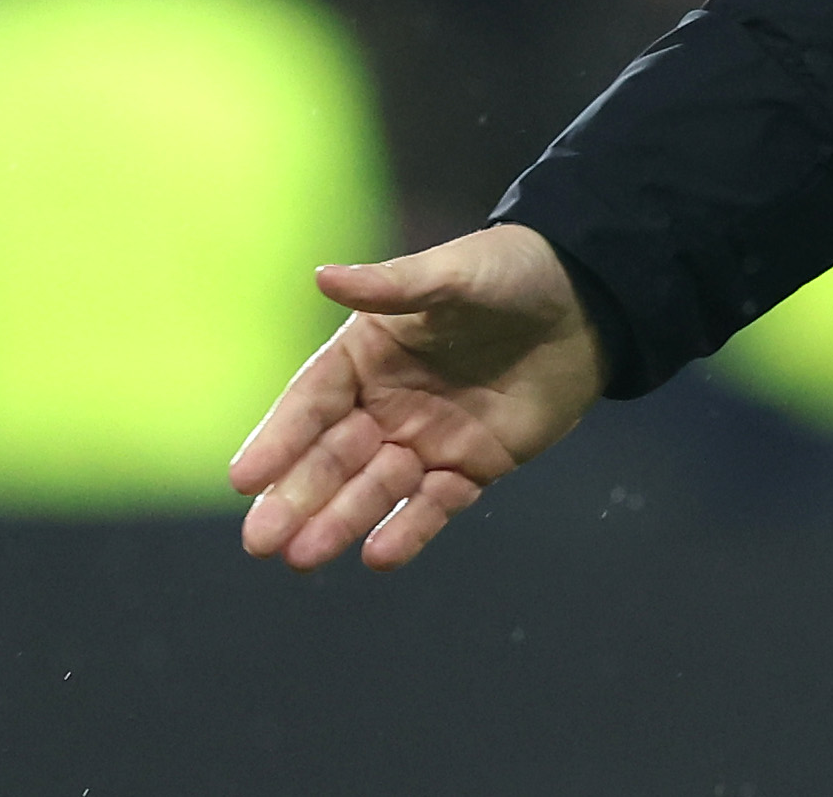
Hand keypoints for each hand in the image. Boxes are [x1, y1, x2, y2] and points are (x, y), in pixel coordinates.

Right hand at [230, 222, 605, 572]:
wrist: (589, 300)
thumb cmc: (511, 273)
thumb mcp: (454, 274)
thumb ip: (393, 286)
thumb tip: (322, 276)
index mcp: (365, 356)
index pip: (311, 403)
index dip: (278, 439)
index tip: (243, 479)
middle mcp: (385, 404)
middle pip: (331, 458)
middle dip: (296, 499)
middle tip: (260, 543)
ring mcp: (427, 439)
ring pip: (375, 490)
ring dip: (340, 522)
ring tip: (304, 558)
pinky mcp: (473, 467)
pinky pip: (435, 505)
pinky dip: (410, 530)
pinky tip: (379, 557)